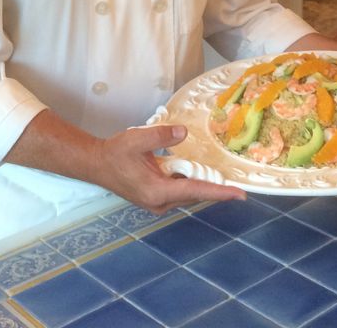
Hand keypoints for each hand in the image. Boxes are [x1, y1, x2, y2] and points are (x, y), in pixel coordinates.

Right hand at [91, 124, 246, 214]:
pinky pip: (179, 190)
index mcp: (157, 191)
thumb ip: (161, 135)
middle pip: (195, 193)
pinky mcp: (155, 199)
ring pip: (188, 192)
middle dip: (213, 185)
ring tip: (212, 172)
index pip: (196, 191)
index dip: (219, 192)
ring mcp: (157, 203)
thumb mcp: (137, 139)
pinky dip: (187, 181)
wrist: (97, 165)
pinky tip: (189, 169)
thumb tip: (183, 133)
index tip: (240, 194)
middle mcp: (160, 203)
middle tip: (234, 179)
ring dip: (199, 182)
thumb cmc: (115, 153)